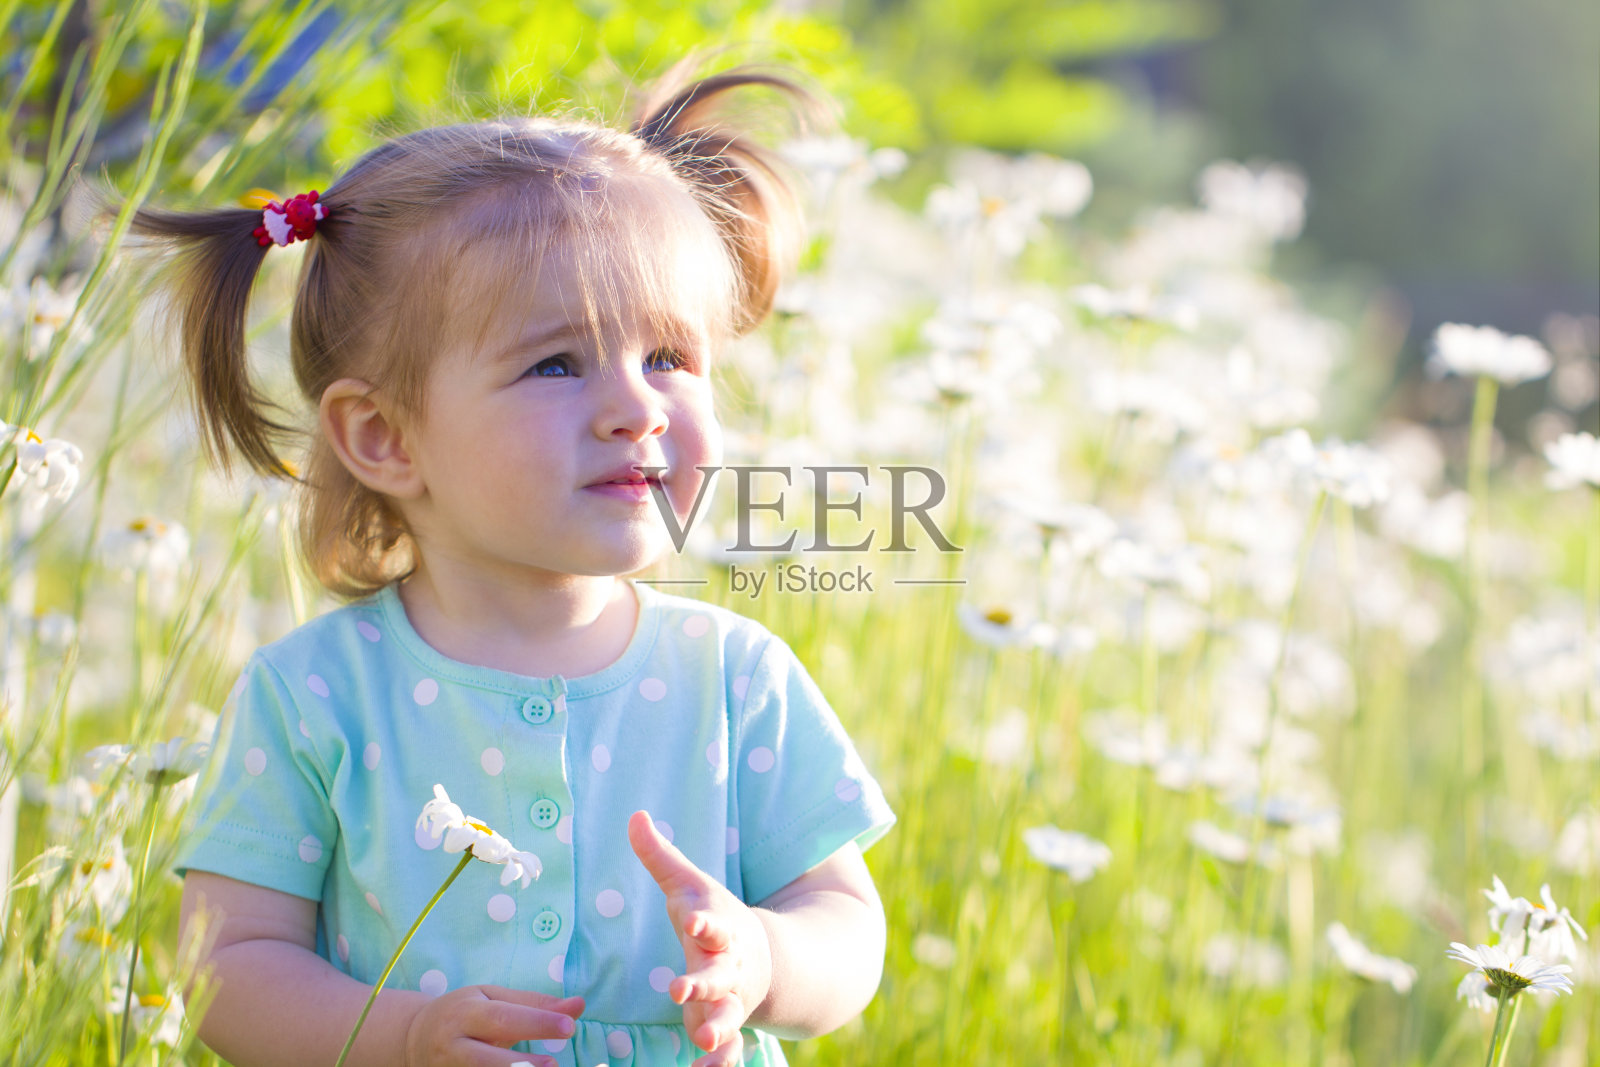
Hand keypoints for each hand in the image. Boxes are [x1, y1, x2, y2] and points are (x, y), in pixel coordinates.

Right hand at [402, 985, 584, 1066]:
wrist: (413, 1038)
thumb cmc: (464, 1012)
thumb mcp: (493, 998)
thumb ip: (534, 1003)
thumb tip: (579, 1005)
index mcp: (467, 1013)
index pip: (505, 1018)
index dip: (536, 1022)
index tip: (569, 1025)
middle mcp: (455, 1045)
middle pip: (488, 1058)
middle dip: (522, 1064)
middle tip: (555, 1066)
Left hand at [628, 810, 772, 1066]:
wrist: (766, 959)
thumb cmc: (713, 919)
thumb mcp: (689, 888)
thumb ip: (661, 858)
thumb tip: (634, 815)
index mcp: (719, 930)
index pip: (713, 923)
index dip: (705, 922)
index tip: (693, 920)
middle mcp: (729, 966)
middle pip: (719, 974)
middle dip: (704, 983)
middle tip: (683, 991)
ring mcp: (730, 999)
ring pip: (727, 1015)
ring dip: (717, 1028)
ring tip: (702, 1040)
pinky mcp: (724, 1026)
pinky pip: (727, 1048)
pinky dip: (719, 1061)